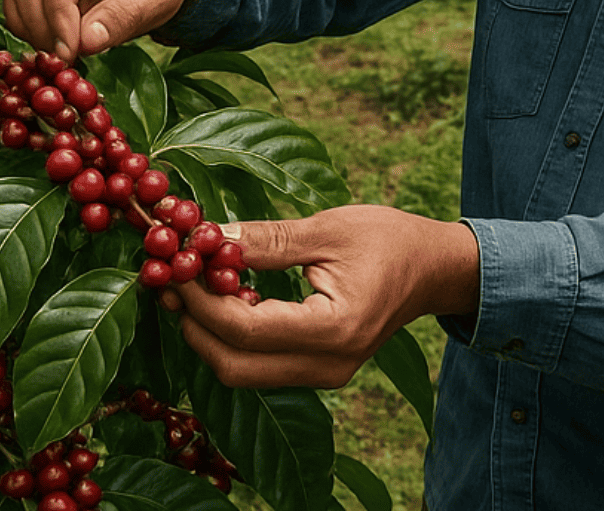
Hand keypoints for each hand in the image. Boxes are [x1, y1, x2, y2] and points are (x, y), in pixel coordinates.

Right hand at [4, 0, 205, 62]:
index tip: (69, 52)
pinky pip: (18, 0)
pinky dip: (30, 27)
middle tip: (66, 61)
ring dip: (33, 29)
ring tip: (66, 54)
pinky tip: (58, 43)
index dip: (59, 14)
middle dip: (42, 26)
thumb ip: (123, 17)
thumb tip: (84, 43)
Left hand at [162, 206, 479, 388]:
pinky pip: (261, 366)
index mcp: (335, 328)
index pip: (244, 329)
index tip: (173, 262)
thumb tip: (206, 237)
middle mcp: (328, 364)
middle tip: (169, 278)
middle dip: (193, 324)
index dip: (199, 299)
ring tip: (189, 285)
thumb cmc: (389, 239)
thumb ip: (267, 240)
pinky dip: (232, 338)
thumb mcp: (328, 228)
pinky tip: (223, 298)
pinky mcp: (319, 371)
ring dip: (208, 333)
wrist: (434, 269)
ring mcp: (325, 375)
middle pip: (233, 365)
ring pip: (242, 372)